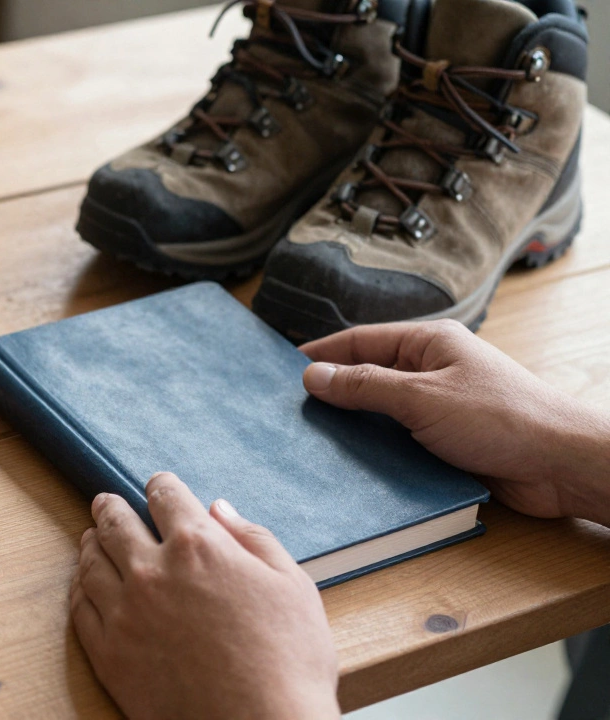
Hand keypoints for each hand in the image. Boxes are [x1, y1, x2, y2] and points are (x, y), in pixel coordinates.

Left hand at [70, 472, 338, 719]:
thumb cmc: (288, 664)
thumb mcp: (293, 587)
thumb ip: (253, 540)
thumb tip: (219, 510)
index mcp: (198, 547)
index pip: (167, 497)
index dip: (162, 486)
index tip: (158, 485)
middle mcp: (152, 572)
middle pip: (116, 523)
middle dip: (111, 506)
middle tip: (106, 502)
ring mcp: (124, 613)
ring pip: (91, 562)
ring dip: (91, 543)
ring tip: (91, 538)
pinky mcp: (108, 654)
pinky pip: (81, 609)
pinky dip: (80, 588)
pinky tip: (84, 585)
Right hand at [300, 319, 609, 525]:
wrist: (561, 465)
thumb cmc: (503, 419)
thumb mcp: (420, 398)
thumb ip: (364, 386)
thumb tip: (313, 376)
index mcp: (430, 343)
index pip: (361, 340)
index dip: (322, 354)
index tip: (285, 369)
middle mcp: (434, 370)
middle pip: (369, 375)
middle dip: (334, 392)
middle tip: (292, 410)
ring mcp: (442, 406)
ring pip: (383, 412)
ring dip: (356, 426)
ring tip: (314, 440)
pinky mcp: (448, 440)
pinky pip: (400, 440)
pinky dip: (378, 450)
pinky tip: (353, 465)